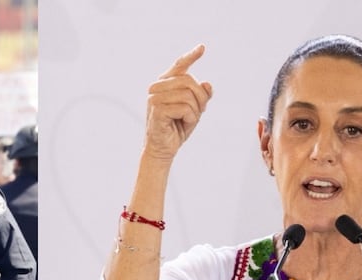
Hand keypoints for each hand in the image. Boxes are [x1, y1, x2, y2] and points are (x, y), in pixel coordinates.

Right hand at [143, 44, 213, 162]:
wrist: (162, 149)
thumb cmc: (176, 128)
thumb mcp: (194, 109)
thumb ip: (201, 95)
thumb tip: (207, 83)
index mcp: (164, 83)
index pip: (179, 65)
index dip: (191, 56)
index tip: (203, 47)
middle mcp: (156, 87)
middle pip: (189, 81)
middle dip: (200, 98)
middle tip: (198, 113)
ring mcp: (154, 98)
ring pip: (188, 95)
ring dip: (195, 111)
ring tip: (187, 120)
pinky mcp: (157, 109)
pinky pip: (184, 107)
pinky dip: (190, 118)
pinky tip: (182, 124)